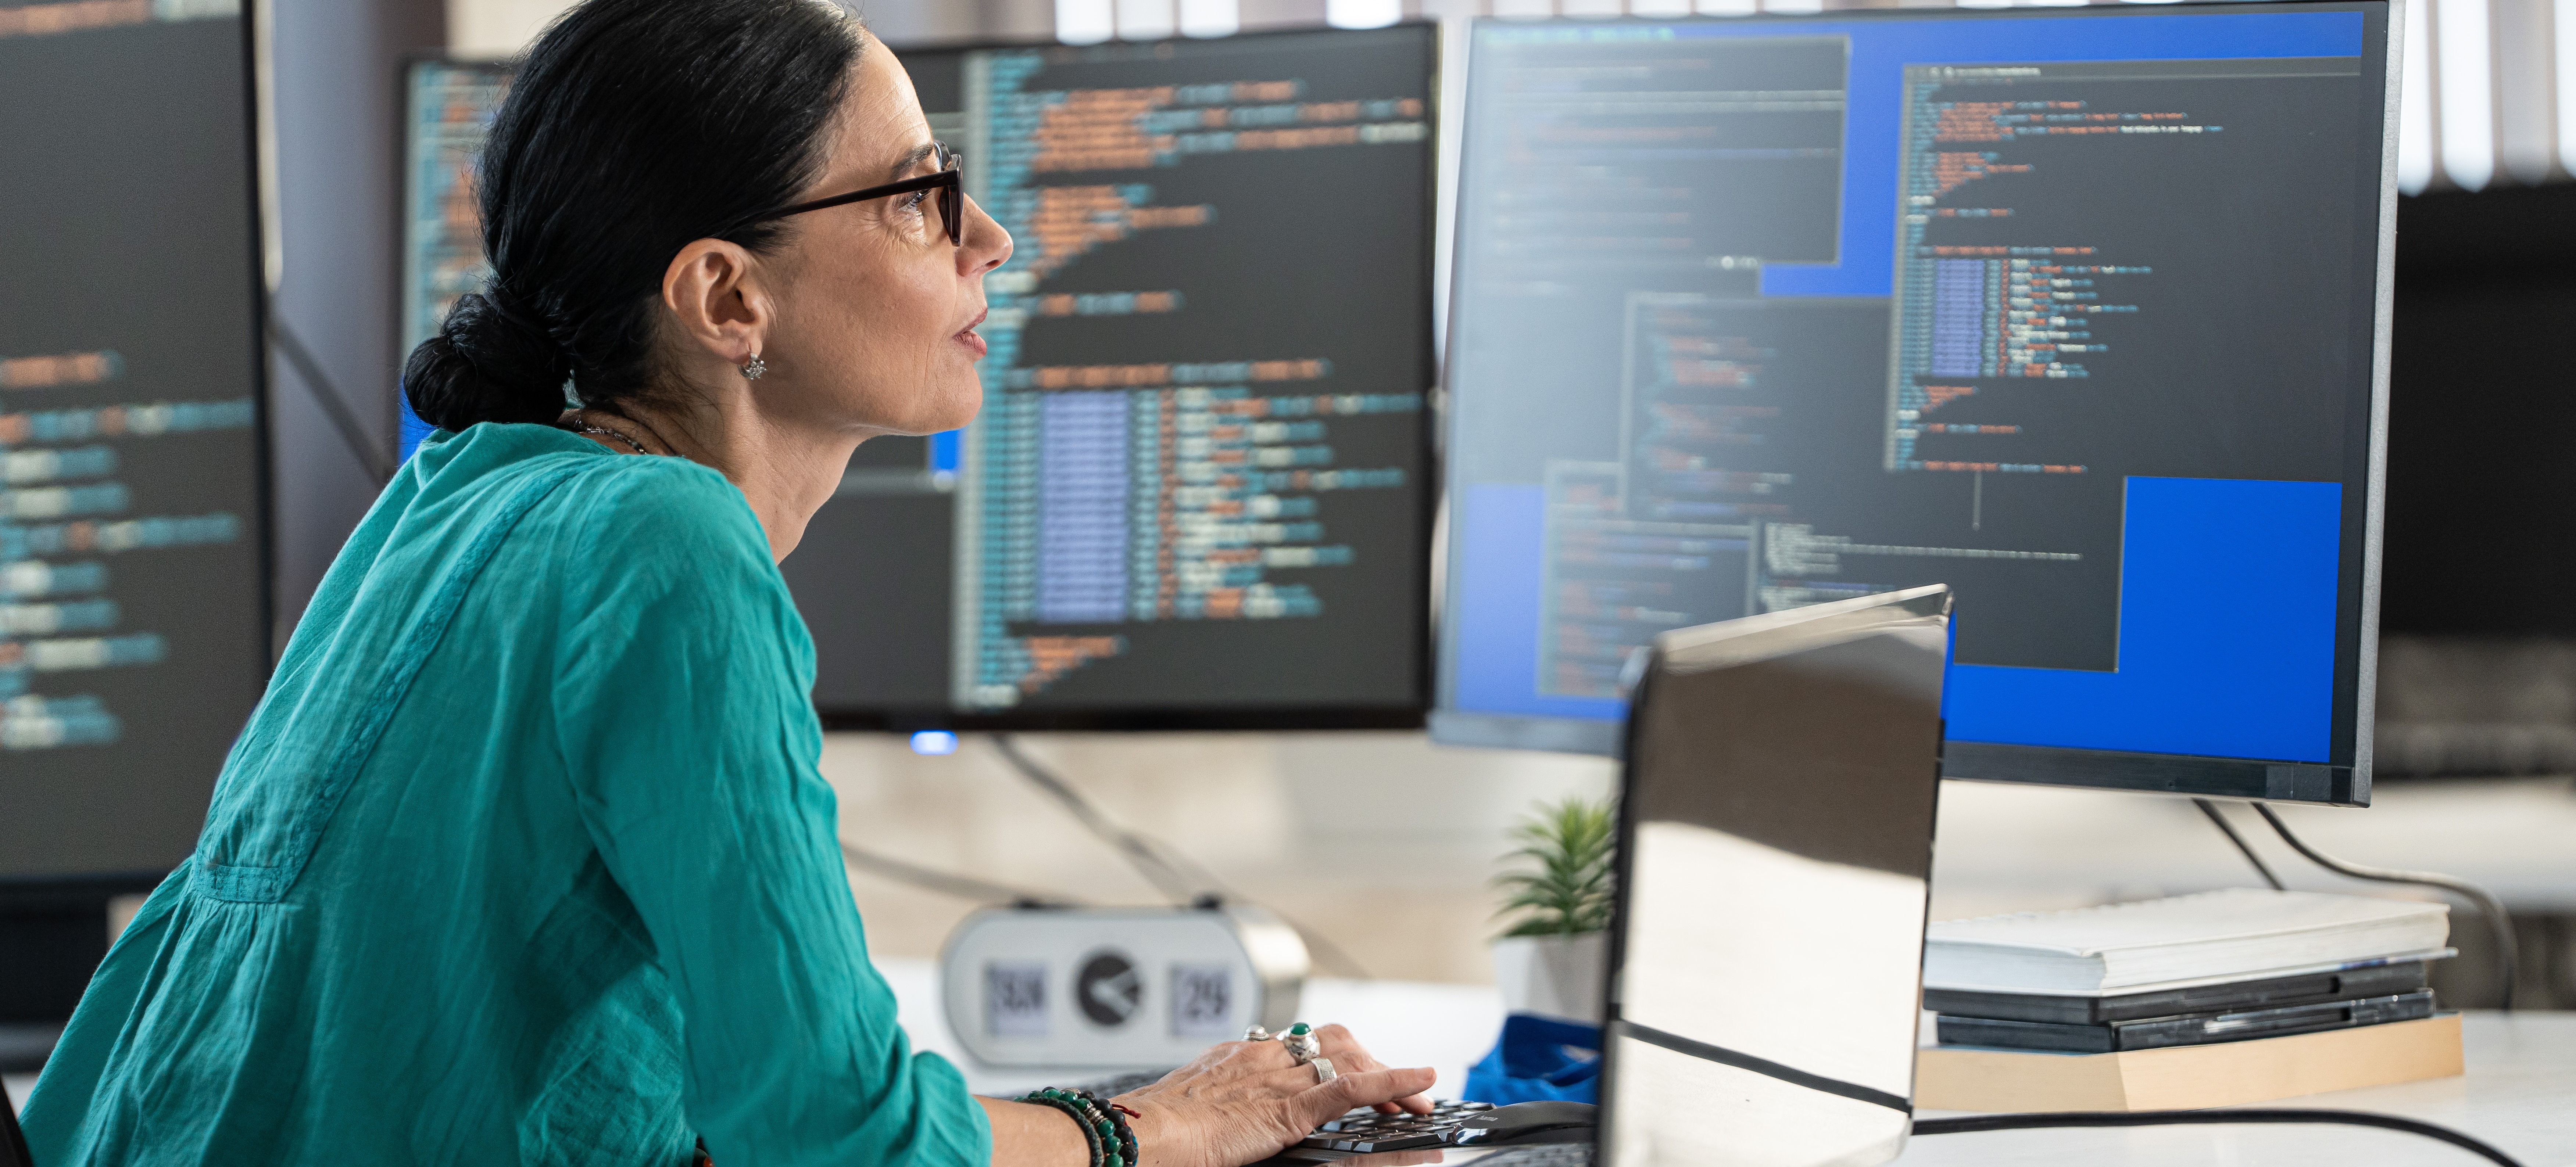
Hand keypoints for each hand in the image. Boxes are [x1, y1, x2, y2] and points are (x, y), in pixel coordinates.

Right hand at [1112, 1024, 1437, 1166]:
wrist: (1144, 1134)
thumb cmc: (1158, 1127)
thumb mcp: (1196, 1102)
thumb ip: (1223, 1101)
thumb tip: (1230, 1114)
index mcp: (1241, 1055)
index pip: (1303, 1041)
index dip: (1339, 1053)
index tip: (1356, 1068)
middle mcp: (1265, 1057)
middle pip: (1334, 1041)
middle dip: (1372, 1060)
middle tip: (1399, 1089)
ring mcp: (1279, 1080)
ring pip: (1350, 1061)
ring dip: (1391, 1078)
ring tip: (1419, 1098)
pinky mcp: (1288, 1108)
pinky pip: (1350, 1088)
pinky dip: (1391, 1082)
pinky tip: (1418, 1084)